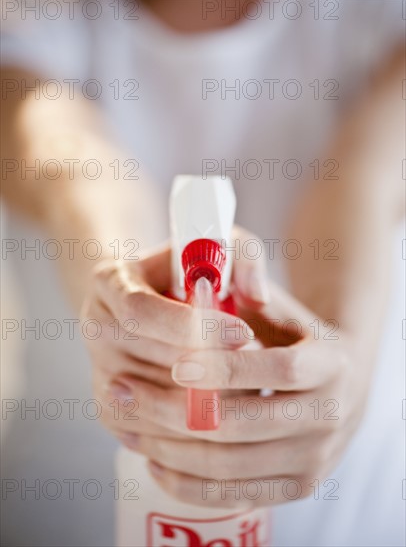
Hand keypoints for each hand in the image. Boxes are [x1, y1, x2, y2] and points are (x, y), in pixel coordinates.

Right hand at [81, 244, 252, 441]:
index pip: (141, 311)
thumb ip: (244, 257)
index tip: (242, 332)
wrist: (155, 304)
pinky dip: (189, 428)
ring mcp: (99, 371)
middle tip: (254, 365)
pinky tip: (219, 407)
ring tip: (241, 385)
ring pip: (155, 403)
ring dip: (205, 401)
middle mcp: (95, 326)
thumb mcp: (218, 249)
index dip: (194, 327)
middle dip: (211, 366)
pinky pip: (150, 433)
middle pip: (151, 360)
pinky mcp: (110, 408)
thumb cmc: (190, 274)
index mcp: (110, 280)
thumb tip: (257, 297)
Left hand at [109, 269, 370, 508]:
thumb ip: (247, 271)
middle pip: (244, 424)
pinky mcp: (297, 486)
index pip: (279, 367)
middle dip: (175, 409)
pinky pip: (234, 495)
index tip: (177, 363)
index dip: (226, 367)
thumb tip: (212, 277)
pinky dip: (188, 483)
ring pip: (229, 465)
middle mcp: (332, 415)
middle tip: (125, 390)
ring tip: (128, 421)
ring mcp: (315, 458)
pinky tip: (154, 459)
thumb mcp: (275, 299)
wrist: (333, 380)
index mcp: (332, 362)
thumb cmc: (289, 333)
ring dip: (169, 446)